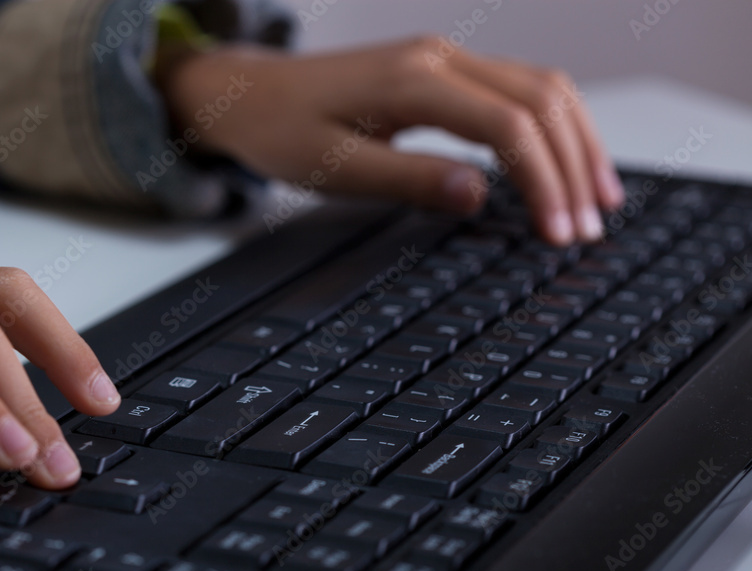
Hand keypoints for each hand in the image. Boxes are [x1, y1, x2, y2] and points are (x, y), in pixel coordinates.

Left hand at [158, 38, 624, 244]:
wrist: (250, 93)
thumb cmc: (281, 130)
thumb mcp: (334, 168)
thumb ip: (408, 180)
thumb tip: (480, 196)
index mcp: (413, 81)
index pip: (508, 126)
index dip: (543, 182)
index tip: (559, 233)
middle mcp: (440, 58)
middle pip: (541, 99)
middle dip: (575, 165)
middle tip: (591, 227)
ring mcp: (445, 58)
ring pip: (541, 87)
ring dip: (576, 141)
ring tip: (599, 198)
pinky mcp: (443, 71)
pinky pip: (518, 90)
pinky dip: (551, 127)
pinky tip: (563, 162)